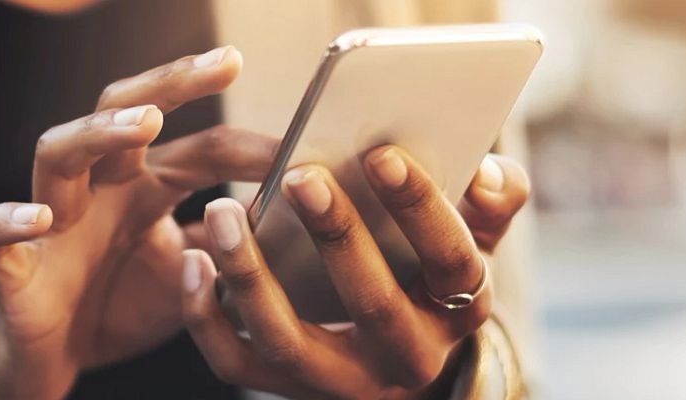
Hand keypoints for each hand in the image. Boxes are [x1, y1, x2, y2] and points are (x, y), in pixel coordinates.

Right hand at [0, 46, 278, 398]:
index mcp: (141, 187)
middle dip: (171, 83)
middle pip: (122, 110)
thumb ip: (230, 249)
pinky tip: (40, 218)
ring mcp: (48, 221)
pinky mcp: (8, 267)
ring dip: (99, 132)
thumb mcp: (191, 280)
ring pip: (57, 151)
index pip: (199, 148)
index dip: (250, 145)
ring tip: (145, 122)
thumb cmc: (116, 308)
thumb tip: (293, 225)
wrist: (49, 363)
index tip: (304, 143)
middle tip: (226, 62)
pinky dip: (10, 220)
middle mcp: (95, 189)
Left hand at [181, 146, 529, 398]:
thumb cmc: (428, 273)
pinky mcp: (286, 389)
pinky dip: (206, 316)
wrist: (399, 361)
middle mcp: (406, 356)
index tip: (383, 154)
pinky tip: (193, 260)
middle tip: (301, 174)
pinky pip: (236, 363)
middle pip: (372, 303)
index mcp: (459, 309)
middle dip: (337, 236)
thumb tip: (490, 171)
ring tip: (223, 210)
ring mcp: (342, 380)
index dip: (422, 208)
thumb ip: (492, 202)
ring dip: (251, 275)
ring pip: (289, 341)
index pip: (451, 261)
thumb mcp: (473, 241)